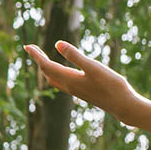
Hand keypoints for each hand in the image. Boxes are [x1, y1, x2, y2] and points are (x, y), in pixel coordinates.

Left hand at [25, 40, 140, 120]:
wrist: (123, 106)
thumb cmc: (111, 86)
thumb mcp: (94, 67)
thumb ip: (76, 56)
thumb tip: (57, 43)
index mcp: (69, 79)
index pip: (47, 66)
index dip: (36, 55)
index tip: (27, 46)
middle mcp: (69, 86)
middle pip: (47, 72)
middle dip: (39, 60)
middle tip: (32, 48)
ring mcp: (76, 90)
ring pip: (54, 79)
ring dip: (46, 68)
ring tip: (44, 59)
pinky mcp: (83, 92)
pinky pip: (62, 83)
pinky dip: (56, 74)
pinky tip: (63, 72)